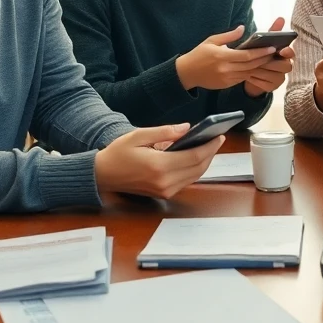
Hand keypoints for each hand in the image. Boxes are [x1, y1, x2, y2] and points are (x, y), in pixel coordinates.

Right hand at [94, 123, 223, 198]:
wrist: (103, 175)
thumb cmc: (118, 153)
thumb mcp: (139, 135)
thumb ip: (165, 132)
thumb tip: (187, 128)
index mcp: (159, 166)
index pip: (194, 156)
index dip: (209, 146)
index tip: (219, 135)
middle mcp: (164, 182)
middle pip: (198, 167)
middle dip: (211, 153)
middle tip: (218, 139)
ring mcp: (165, 191)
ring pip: (195, 176)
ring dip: (204, 161)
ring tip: (209, 146)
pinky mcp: (164, 194)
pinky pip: (186, 181)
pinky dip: (195, 169)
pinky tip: (196, 157)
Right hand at [176, 25, 275, 90]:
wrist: (186, 73)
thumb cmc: (199, 54)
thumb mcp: (211, 40)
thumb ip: (229, 35)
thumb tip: (243, 28)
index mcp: (222, 56)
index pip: (246, 55)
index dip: (261, 52)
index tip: (271, 48)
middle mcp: (226, 69)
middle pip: (250, 65)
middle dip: (264, 60)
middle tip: (275, 54)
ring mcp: (227, 78)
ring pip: (248, 73)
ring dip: (260, 67)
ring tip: (269, 60)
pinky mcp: (226, 85)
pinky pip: (242, 78)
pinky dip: (251, 73)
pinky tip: (258, 68)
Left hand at [244, 18, 294, 96]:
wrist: (250, 72)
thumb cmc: (258, 54)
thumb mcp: (264, 42)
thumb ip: (273, 31)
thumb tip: (281, 18)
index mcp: (285, 55)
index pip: (291, 53)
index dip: (288, 52)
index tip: (282, 50)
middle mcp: (286, 66)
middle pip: (285, 66)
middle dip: (271, 63)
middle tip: (260, 60)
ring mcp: (280, 78)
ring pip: (273, 75)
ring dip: (261, 71)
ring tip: (249, 66)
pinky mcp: (272, 87)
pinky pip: (265, 84)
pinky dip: (256, 79)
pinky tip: (248, 75)